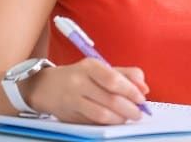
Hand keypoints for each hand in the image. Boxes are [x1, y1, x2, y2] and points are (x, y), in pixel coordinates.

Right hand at [19, 58, 149, 123]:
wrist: (45, 87)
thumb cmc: (79, 76)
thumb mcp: (100, 68)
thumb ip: (125, 74)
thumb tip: (144, 87)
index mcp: (89, 67)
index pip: (113, 79)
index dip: (130, 90)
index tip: (141, 98)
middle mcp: (79, 82)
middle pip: (109, 99)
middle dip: (129, 108)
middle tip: (138, 113)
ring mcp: (72, 101)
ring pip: (101, 114)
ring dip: (119, 119)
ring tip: (127, 118)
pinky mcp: (69, 116)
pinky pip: (92, 122)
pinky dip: (107, 124)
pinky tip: (114, 120)